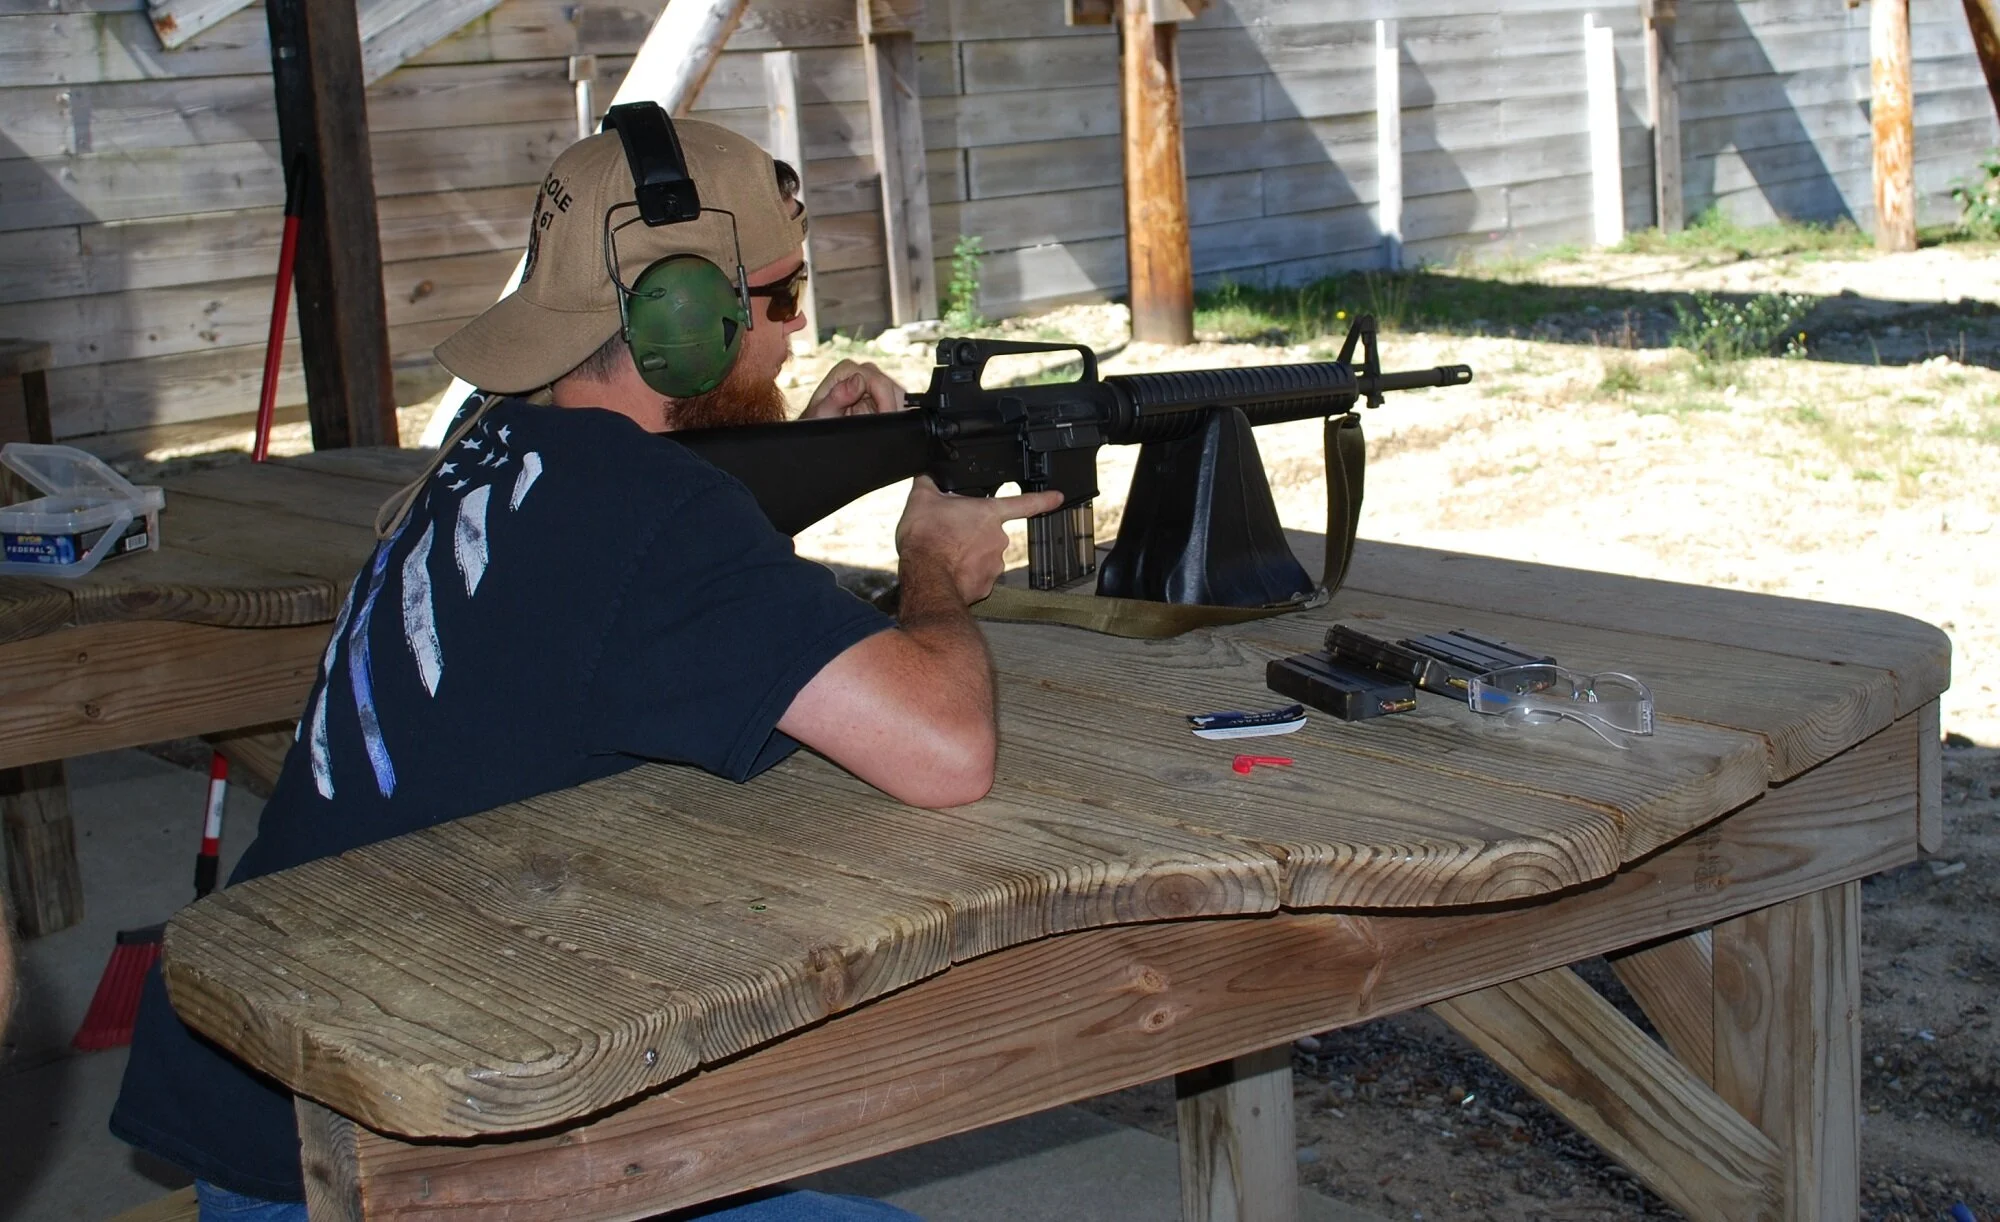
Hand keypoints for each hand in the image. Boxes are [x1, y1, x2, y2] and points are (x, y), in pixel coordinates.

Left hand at [802, 360, 904, 418]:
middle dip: (892, 407)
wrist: (816, 432)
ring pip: (898, 394)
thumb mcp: (821, 413)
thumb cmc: (816, 421)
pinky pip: (897, 402)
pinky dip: (895, 414)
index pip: (878, 381)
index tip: (885, 419)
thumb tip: (857, 381)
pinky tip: (885, 423)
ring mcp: (872, 383)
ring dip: (895, 410)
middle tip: (886, 428)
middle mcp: (861, 372)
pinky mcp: (880, 396)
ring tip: (884, 427)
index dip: (886, 402)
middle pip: (891, 386)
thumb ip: (838, 396)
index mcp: (847, 370)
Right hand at [895, 477, 1065, 604]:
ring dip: (968, 557)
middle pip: (989, 534)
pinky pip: (977, 578)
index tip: (1058, 497)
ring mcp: (995, 564)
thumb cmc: (926, 538)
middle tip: (949, 537)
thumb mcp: (921, 500)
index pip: (1023, 503)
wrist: (925, 576)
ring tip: (944, 556)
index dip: (1043, 499)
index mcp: (988, 514)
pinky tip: (948, 572)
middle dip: (972, 535)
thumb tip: (927, 477)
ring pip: (983, 557)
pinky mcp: (986, 586)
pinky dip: (964, 576)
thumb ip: (929, 484)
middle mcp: (998, 539)